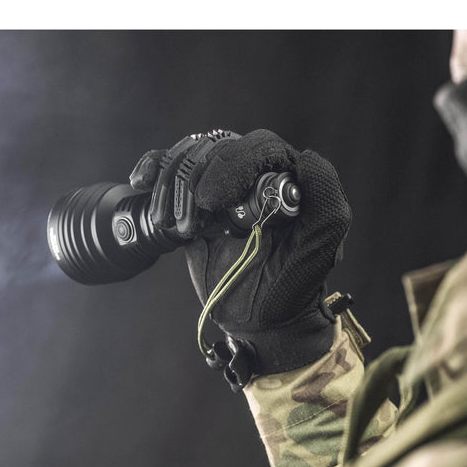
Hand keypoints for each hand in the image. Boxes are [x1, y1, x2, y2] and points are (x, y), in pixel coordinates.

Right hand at [131, 129, 351, 383]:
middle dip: (196, 181)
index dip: (232, 165)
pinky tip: (141, 183)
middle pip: (217, 147)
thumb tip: (305, 156)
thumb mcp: (320, 245)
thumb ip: (325, 199)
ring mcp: (223, 185)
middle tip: (191, 225)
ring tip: (177, 229)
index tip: (211, 202)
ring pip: (190, 155)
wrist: (259, 319)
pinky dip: (152, 168)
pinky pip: (167, 164)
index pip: (260, 147)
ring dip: (173, 188)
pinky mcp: (194, 198)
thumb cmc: (293, 285)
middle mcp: (255, 175)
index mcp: (287, 179)